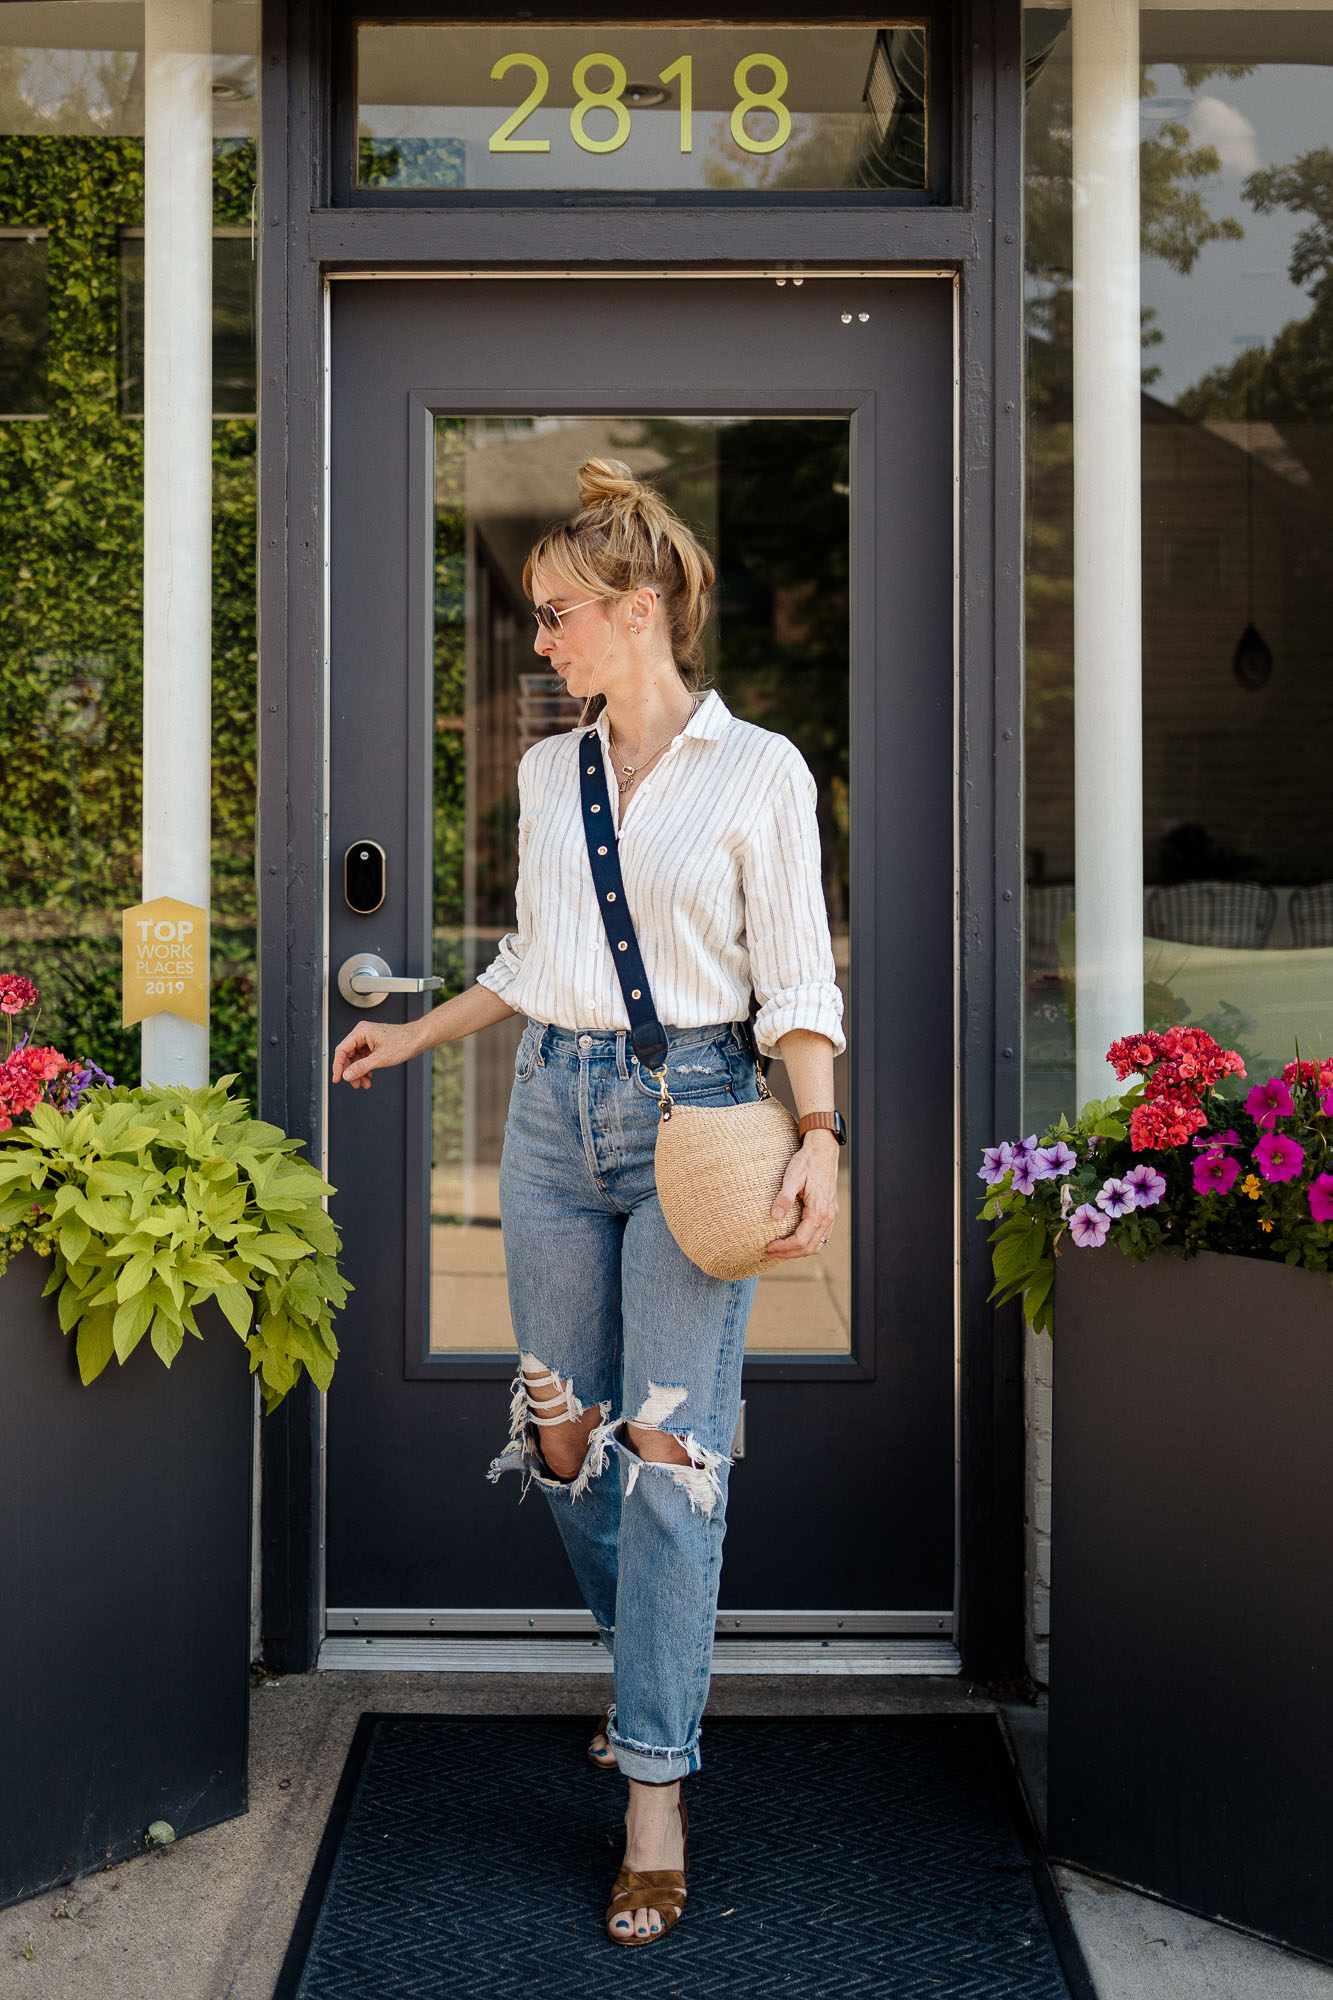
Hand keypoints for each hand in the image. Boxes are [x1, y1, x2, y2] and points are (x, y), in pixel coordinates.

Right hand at [331, 1018, 419, 1088]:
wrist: (418, 1039)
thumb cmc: (403, 1042)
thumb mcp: (381, 1059)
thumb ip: (361, 1067)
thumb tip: (347, 1075)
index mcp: (361, 1032)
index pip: (342, 1050)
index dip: (338, 1066)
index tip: (337, 1079)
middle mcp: (362, 1034)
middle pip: (348, 1056)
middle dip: (351, 1072)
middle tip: (355, 1084)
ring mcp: (367, 1039)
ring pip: (356, 1059)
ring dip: (359, 1072)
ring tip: (364, 1083)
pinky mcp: (373, 1045)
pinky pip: (363, 1058)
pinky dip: (365, 1068)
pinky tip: (369, 1077)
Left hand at [767, 1130, 839, 1259]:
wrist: (823, 1150)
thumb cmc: (807, 1161)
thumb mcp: (792, 1176)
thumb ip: (785, 1197)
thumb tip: (775, 1216)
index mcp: (819, 1209)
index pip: (801, 1239)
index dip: (784, 1247)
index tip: (768, 1246)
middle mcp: (828, 1215)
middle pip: (810, 1247)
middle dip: (789, 1253)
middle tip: (770, 1252)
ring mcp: (831, 1214)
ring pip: (818, 1244)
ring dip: (799, 1251)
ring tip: (781, 1249)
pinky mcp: (830, 1211)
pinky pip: (822, 1236)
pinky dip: (808, 1243)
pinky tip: (795, 1240)